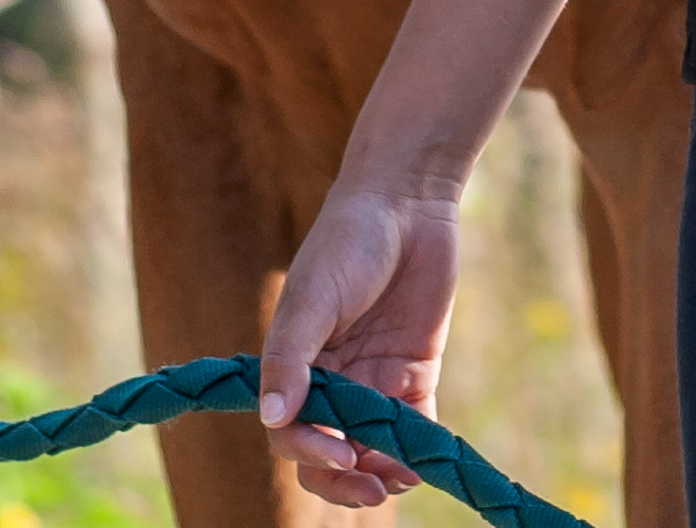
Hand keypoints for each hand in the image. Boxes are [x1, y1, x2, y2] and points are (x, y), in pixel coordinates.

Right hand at [256, 177, 465, 509]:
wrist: (406, 202)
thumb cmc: (347, 242)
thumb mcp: (313, 297)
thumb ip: (292, 358)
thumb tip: (273, 418)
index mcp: (296, 365)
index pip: (292, 430)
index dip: (310, 453)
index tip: (340, 458)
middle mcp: (332, 380)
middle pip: (329, 451)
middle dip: (345, 480)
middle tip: (372, 492)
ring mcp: (373, 378)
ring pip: (371, 447)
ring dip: (383, 471)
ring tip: (400, 478)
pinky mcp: (413, 370)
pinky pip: (412, 424)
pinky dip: (415, 448)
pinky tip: (422, 460)